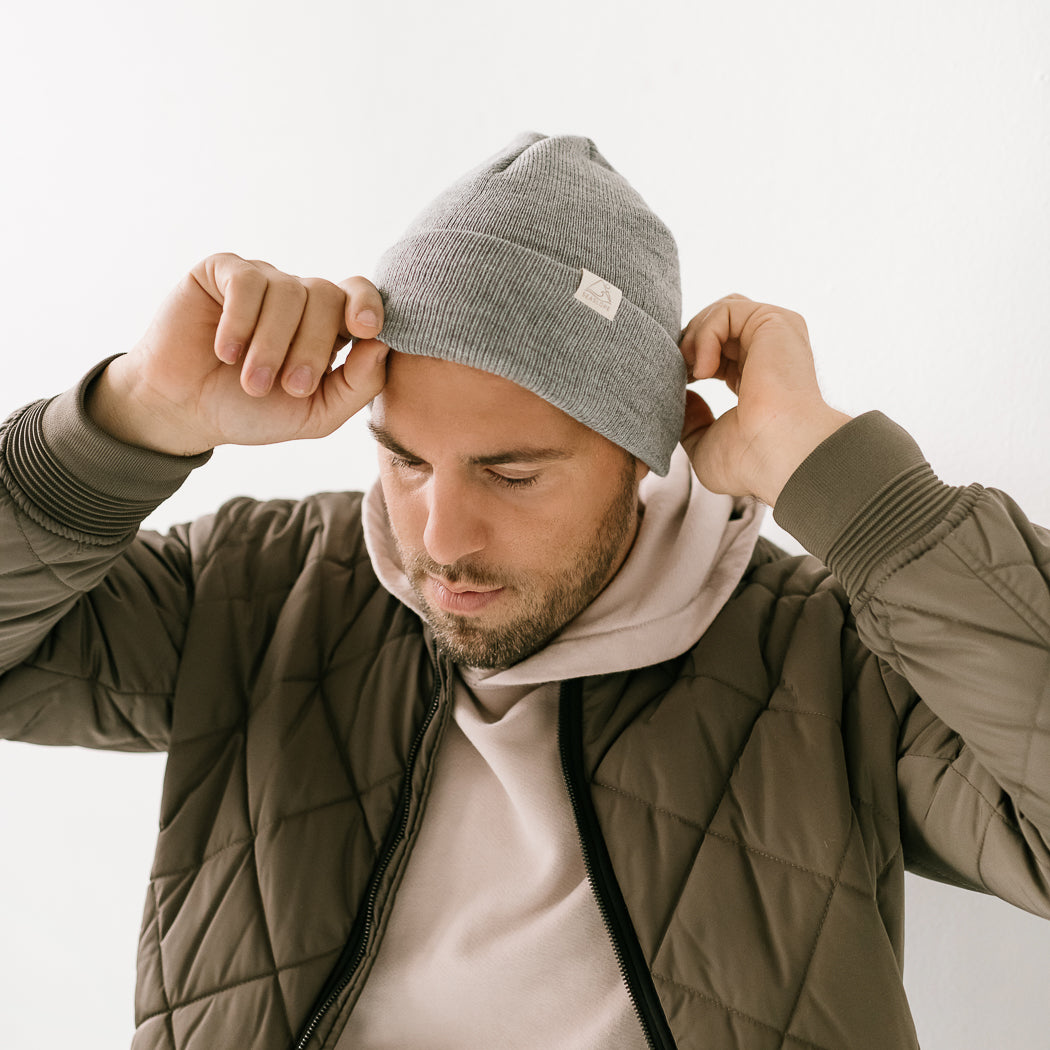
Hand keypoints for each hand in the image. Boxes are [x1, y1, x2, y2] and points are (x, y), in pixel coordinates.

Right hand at [88, 253, 388, 454]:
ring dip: (271, 345)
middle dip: (312, 348)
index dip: (367, 306)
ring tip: (251, 381)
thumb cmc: (254, 412)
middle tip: (290, 387)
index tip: (365, 331)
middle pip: (327, 297)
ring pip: (289, 292)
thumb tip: (383, 346)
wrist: (186, 412)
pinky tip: (225, 352)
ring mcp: (263, 280)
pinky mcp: (222, 272)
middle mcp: (299, 296)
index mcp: (328, 326)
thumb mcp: (316, 414)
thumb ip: (358, 386)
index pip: (360, 295)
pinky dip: (241, 322)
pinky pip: (248, 282)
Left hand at [678, 295, 850, 505]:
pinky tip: (704, 370)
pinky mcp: (774, 322)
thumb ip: (689, 421)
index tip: (675, 387)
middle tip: (678, 376)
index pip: (716, 351)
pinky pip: (726, 310)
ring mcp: (775, 335)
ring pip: (720, 312)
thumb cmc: (750, 460)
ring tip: (691, 372)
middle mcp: (769, 353)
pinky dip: (705, 335)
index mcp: (755, 379)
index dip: (687, 362)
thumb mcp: (704, 444)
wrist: (780, 454)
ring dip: (694, 338)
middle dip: (687, 344)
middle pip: (717, 325)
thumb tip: (680, 396)